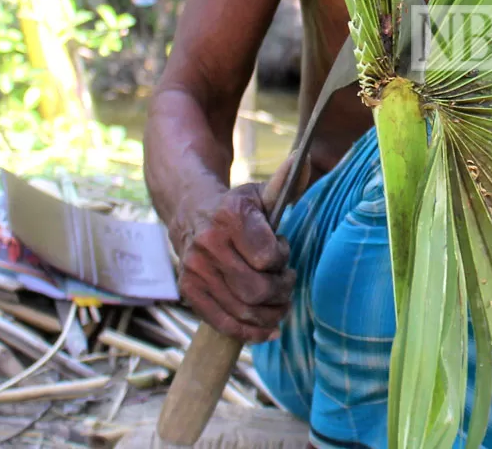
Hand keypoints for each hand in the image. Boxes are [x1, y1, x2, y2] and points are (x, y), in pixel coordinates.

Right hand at [173, 157, 299, 343]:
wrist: (190, 214)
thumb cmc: (236, 207)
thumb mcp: (260, 193)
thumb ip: (286, 183)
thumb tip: (302, 158)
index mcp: (229, 217)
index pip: (268, 256)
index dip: (282, 258)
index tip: (282, 251)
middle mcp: (208, 245)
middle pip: (257, 289)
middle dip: (281, 291)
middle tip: (286, 282)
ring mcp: (195, 271)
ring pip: (243, 310)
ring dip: (271, 313)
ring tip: (280, 304)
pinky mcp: (189, 292)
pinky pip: (223, 324)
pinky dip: (251, 333)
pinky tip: (269, 329)